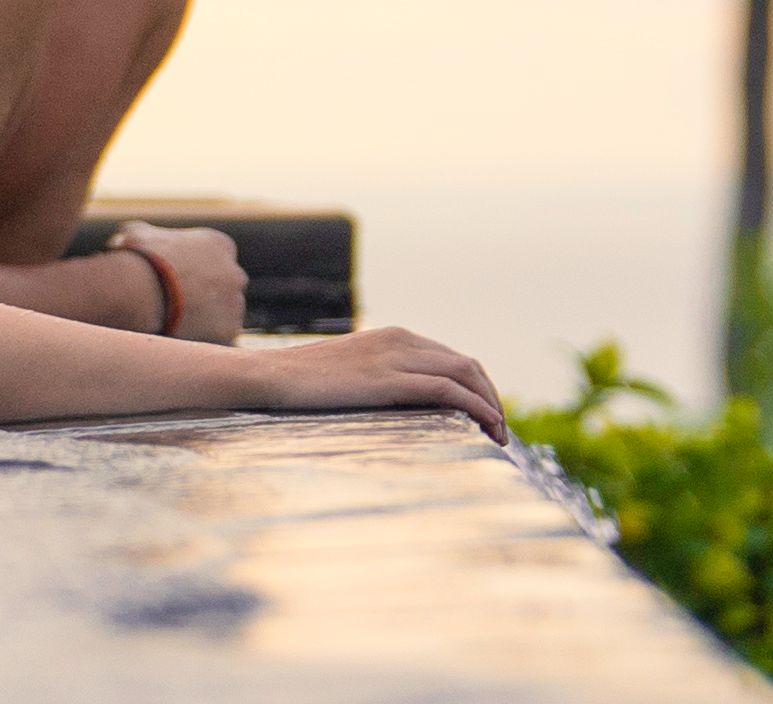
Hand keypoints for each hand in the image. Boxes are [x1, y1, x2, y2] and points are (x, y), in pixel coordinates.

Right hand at [118, 218, 246, 342]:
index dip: (195, 271)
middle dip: (207, 296)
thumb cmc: (138, 259)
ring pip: (224, 315)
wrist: (142, 290)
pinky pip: (218, 339)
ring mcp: (235, 303)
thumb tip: (121, 241)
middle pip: (225, 287)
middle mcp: (234, 272)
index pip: (216, 259)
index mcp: (219, 245)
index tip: (177, 282)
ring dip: (207, 321)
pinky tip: (181, 342)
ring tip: (176, 327)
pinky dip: (203, 341)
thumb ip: (142, 235)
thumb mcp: (136, 235)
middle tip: (179, 308)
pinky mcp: (228, 331)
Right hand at [240, 324, 504, 430]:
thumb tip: (398, 407)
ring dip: (490, 403)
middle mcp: (402, 340)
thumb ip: (379, 380)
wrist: (272, 377)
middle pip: (467, 364)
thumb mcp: (351, 375)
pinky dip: (474, 405)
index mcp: (395, 337)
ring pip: (464, 374)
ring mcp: (395, 357)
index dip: (477, 386)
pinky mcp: (388, 379)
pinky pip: (446, 389)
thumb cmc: (304, 385)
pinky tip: (486, 424)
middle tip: (500, 430)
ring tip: (499, 435)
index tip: (487, 415)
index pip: (452, 358)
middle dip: (491, 396)